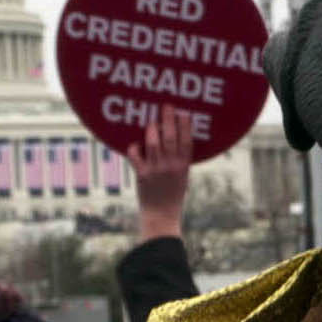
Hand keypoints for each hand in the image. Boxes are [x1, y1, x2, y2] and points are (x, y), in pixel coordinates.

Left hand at [127, 104, 193, 241]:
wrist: (161, 216)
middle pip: (170, 138)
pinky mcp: (142, 175)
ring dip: (152, 130)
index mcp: (183, 166)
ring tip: (151, 121)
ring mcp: (156, 170)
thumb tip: (175, 140)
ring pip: (153, 143)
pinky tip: (135, 144)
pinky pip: (136, 156)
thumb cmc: (173, 196)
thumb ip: (179, 160)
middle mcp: (171, 166)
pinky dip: (134, 148)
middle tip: (166, 106)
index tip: (184, 113)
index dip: (185, 126)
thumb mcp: (182, 177)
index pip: (187, 142)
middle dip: (168, 120)